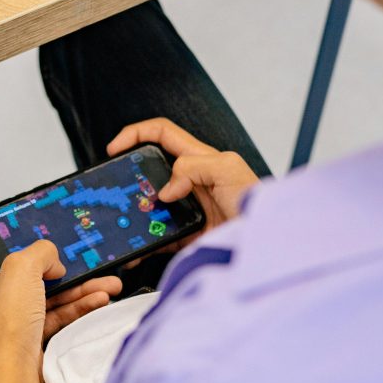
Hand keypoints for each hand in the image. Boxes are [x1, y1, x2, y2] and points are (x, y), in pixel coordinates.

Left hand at [0, 241, 120, 382]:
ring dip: (78, 286)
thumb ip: (39, 252)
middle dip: (57, 264)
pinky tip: (99, 299)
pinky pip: (56, 313)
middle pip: (24, 268)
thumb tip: (52, 259)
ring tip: (107, 282)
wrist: (16, 380)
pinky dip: (77, 306)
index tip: (26, 226)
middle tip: (79, 256)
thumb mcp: (21, 269)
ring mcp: (9, 315)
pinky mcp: (28, 333)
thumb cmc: (5, 328)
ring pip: (46, 292)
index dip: (2, 234)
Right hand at [108, 118, 259, 236]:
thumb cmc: (257, 204)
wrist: (266, 244)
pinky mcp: (186, 233)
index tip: (115, 149)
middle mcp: (189, 180)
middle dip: (129, 176)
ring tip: (122, 219)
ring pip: (149, 203)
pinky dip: (145, 242)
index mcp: (199, 158)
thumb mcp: (228, 170)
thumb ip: (194, 166)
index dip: (135, 134)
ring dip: (134, 210)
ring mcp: (186, 207)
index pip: (161, 133)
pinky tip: (138, 248)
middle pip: (149, 169)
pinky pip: (157, 235)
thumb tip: (167, 189)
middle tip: (117, 188)